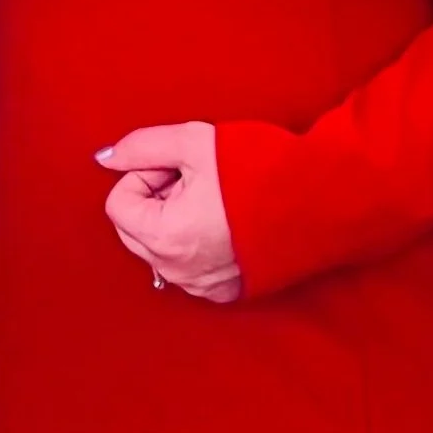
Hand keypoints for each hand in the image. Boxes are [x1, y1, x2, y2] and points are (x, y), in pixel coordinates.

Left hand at [97, 121, 243, 302]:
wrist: (324, 199)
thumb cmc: (261, 169)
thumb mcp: (193, 142)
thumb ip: (141, 146)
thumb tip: (108, 158)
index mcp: (165, 237)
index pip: (118, 203)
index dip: (146, 175)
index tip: (182, 169)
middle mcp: (178, 271)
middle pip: (134, 229)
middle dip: (156, 200)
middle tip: (197, 180)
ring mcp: (202, 286)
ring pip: (160, 248)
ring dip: (175, 220)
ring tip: (216, 200)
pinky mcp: (225, 290)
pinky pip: (188, 266)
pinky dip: (196, 242)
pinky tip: (228, 222)